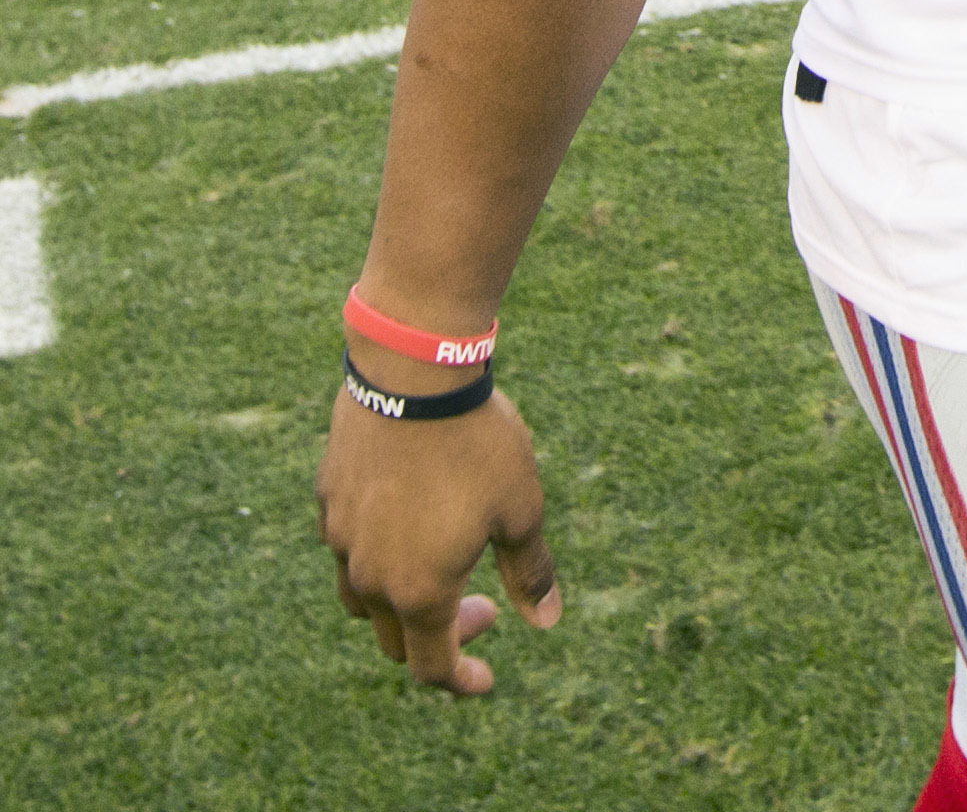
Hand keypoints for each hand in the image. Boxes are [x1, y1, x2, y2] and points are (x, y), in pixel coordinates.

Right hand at [316, 377, 561, 693]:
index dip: (461, 681)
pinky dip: (377, 554)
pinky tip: (410, 520)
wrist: (414, 379)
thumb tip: (546, 621)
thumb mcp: (521, 511)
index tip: (487, 678)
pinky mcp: (327, 504)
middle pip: (395, 640)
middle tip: (486, 602)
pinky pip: (347, 549)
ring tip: (445, 561)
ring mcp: (340, 542)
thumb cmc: (477, 447)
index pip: (432, 667)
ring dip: (402, 600)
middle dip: (441, 636)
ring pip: (363, 599)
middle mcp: (369, 579)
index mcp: (419, 592)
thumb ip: (530, 572)